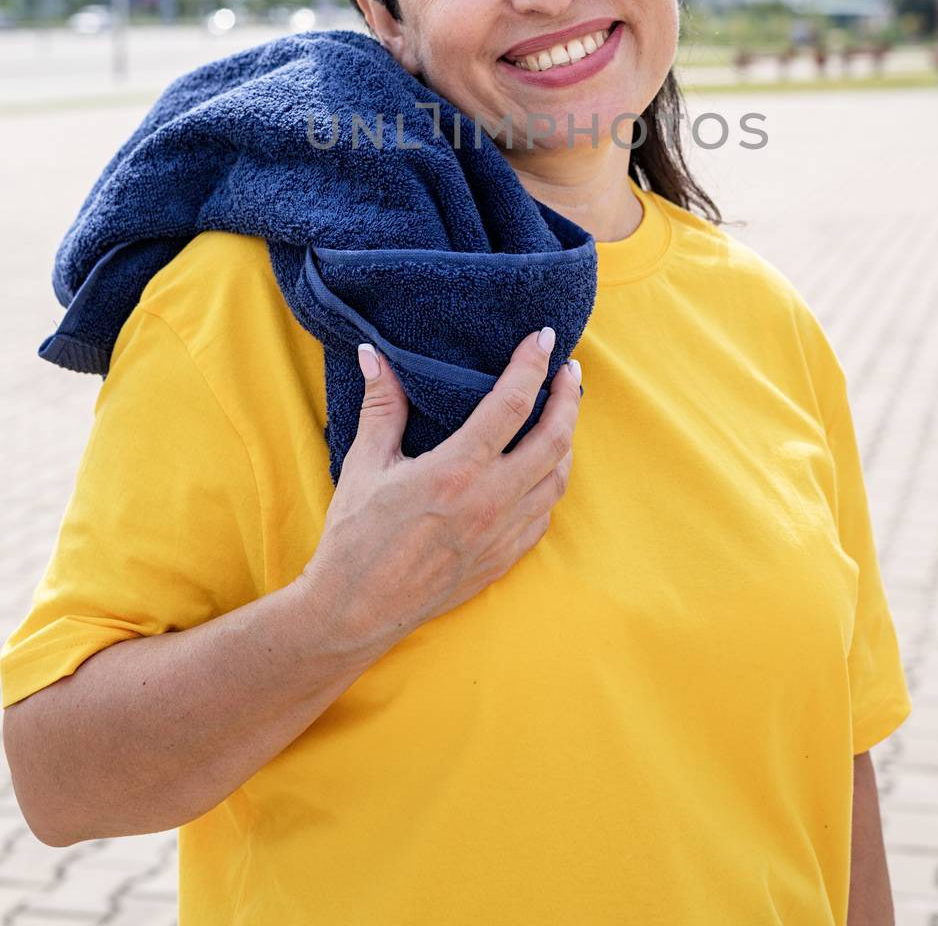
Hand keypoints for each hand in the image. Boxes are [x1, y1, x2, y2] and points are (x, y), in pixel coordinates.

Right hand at [295, 328, 581, 650]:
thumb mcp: (365, 463)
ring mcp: (501, 534)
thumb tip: (374, 353)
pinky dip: (550, 484)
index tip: (545, 338)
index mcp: (456, 470)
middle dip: (569, 398)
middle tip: (569, 372)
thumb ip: (381, 404)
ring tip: (561, 415)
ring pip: (558, 478)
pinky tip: (540, 470)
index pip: (513, 403)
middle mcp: (489, 501)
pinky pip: (544, 515)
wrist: (355, 611)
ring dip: (567, 441)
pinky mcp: (503, 559)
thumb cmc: (355, 537)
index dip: (533, 364)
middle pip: (555, 439)